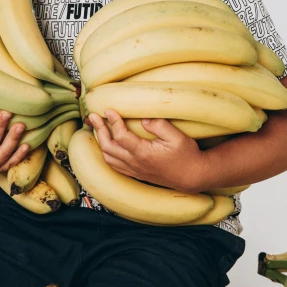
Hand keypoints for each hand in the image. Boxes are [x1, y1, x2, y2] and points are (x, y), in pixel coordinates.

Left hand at [87, 109, 203, 192]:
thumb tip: (144, 119)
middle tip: (93, 116)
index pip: (120, 136)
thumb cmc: (187, 155)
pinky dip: (107, 154)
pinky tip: (108, 145)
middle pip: (108, 147)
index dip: (112, 121)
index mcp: (144, 153)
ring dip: (101, 142)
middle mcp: (136, 163)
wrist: (192, 176)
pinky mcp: (137, 174)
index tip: (109, 110)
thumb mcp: (177, 137)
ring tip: (99, 128)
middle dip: (99, 130)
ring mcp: (135, 170)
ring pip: (109, 158)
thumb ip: (159, 125)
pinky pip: (115, 166)